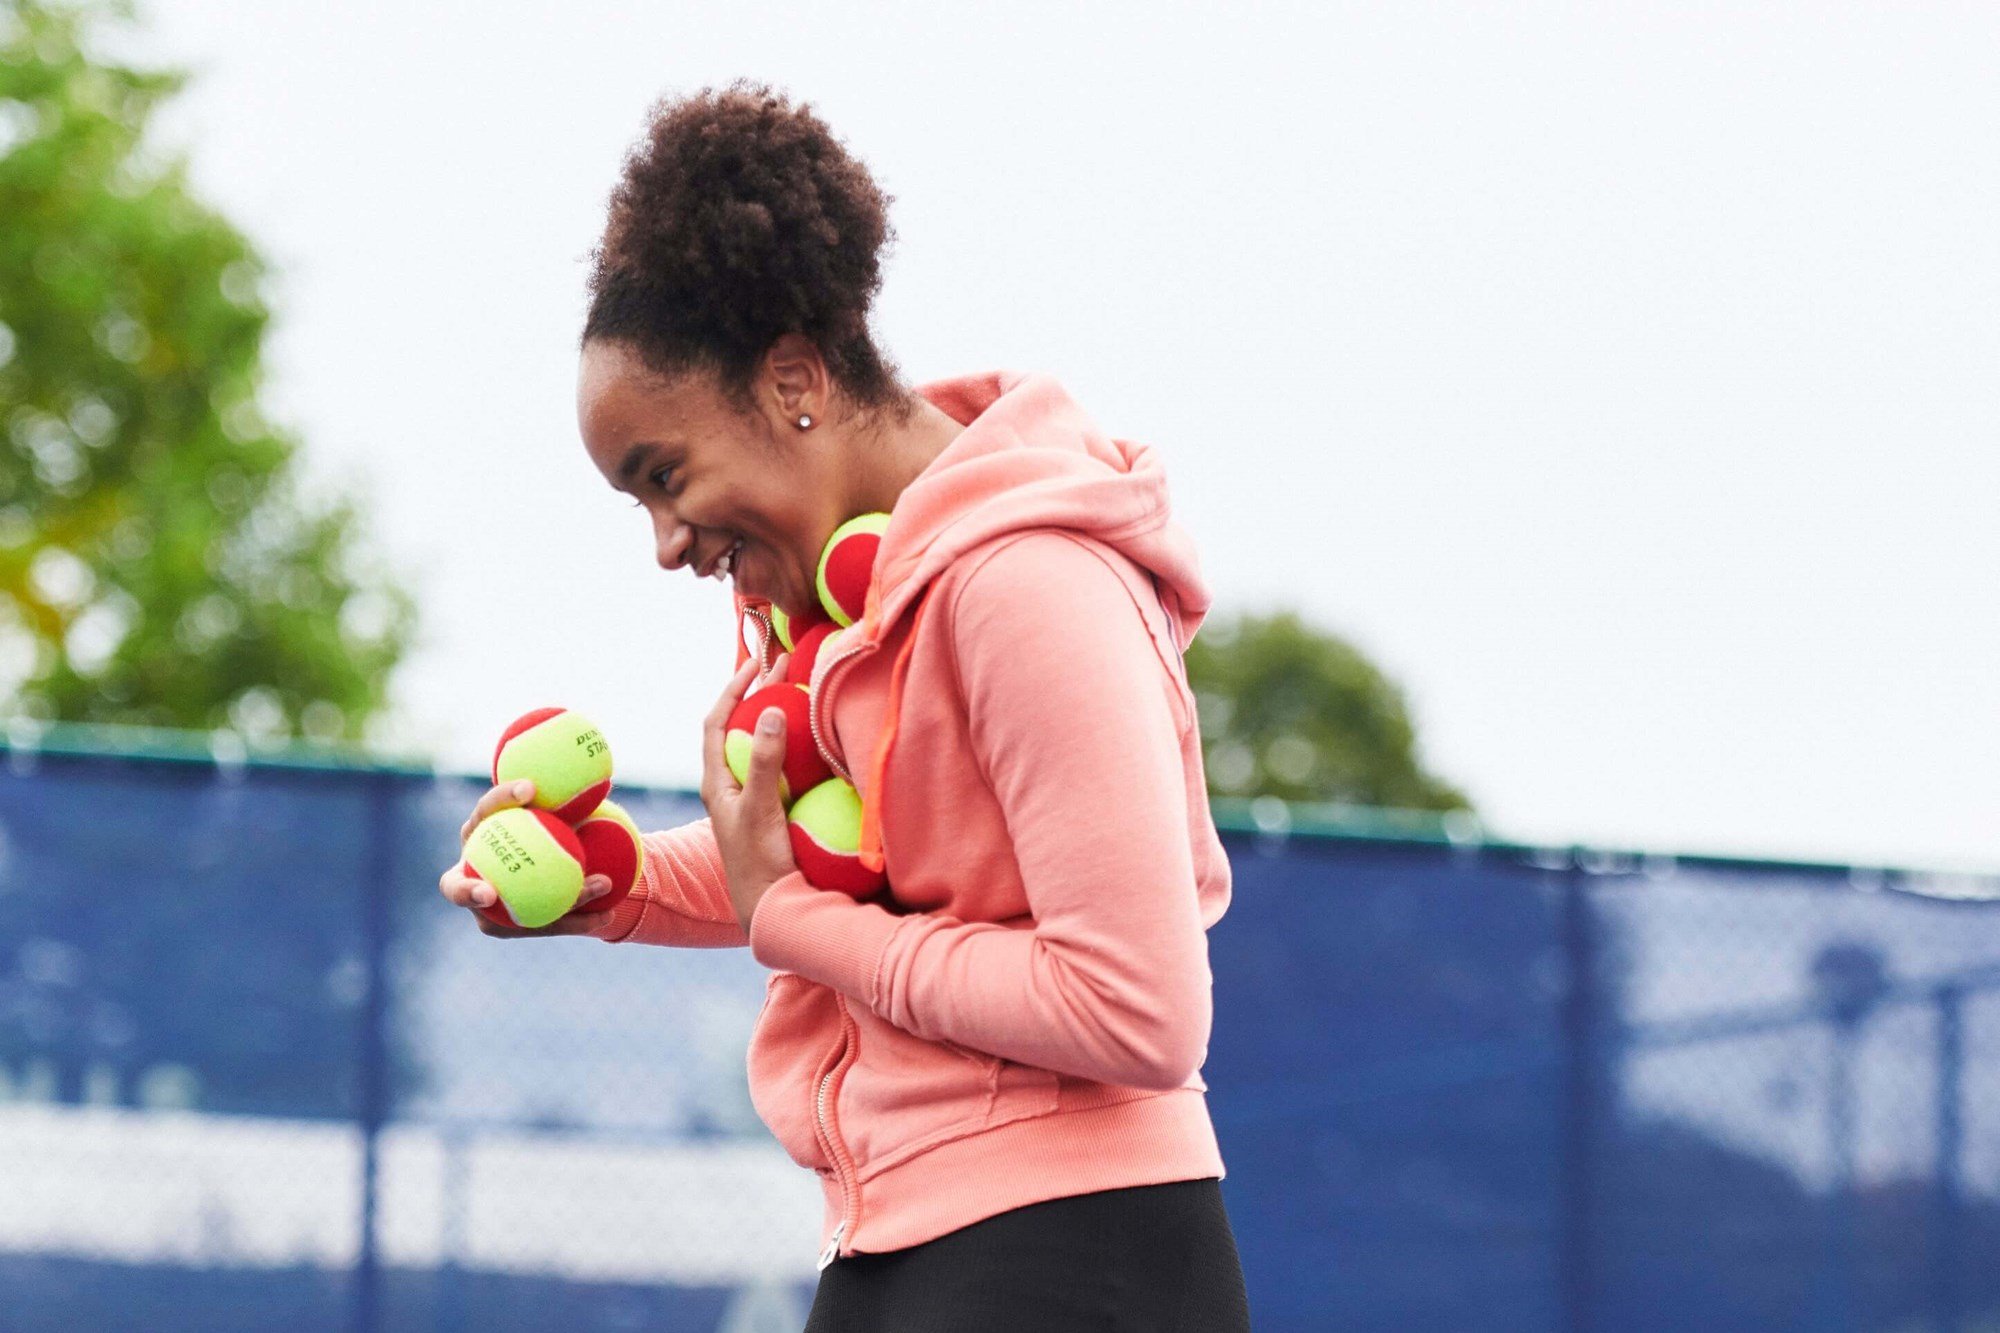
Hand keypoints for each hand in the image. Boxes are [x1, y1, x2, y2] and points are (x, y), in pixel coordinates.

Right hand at [437, 778, 617, 937]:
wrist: (551, 858)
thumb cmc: (550, 823)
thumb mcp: (558, 807)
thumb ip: (567, 796)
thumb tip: (606, 778)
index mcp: (476, 832)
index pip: (484, 811)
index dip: (501, 799)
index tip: (531, 788)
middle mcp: (468, 873)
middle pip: (458, 888)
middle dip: (468, 892)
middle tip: (489, 893)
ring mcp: (485, 908)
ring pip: (514, 916)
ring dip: (556, 907)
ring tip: (595, 890)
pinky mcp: (510, 928)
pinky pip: (545, 926)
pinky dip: (578, 920)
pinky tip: (609, 913)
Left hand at [703, 651, 802, 932]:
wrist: (771, 911)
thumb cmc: (760, 863)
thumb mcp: (760, 810)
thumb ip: (766, 762)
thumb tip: (774, 709)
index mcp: (716, 783)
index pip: (715, 722)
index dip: (732, 689)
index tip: (755, 664)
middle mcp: (730, 787)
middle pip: (737, 729)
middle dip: (758, 696)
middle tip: (783, 668)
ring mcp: (751, 800)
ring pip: (759, 748)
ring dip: (776, 719)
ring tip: (798, 693)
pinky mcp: (771, 812)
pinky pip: (779, 768)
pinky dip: (792, 747)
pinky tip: (813, 741)